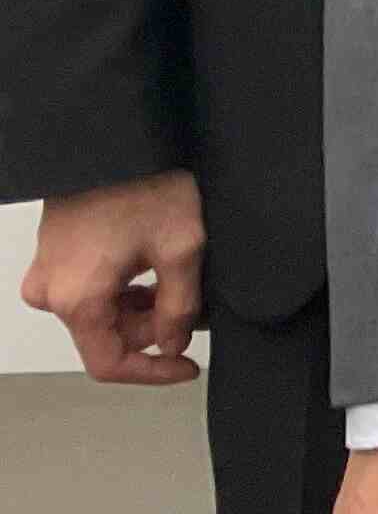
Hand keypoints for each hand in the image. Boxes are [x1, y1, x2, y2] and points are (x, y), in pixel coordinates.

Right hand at [19, 169, 204, 385]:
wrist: (115, 141)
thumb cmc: (144, 185)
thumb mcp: (181, 249)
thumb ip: (180, 308)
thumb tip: (173, 343)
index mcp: (78, 298)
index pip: (109, 363)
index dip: (152, 371)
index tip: (186, 365)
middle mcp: (52, 292)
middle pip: (107, 335)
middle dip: (154, 327)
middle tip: (194, 303)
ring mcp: (48, 273)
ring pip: (100, 314)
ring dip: (141, 306)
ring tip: (176, 277)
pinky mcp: (54, 257)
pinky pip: (89, 291)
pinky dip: (123, 289)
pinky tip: (152, 267)